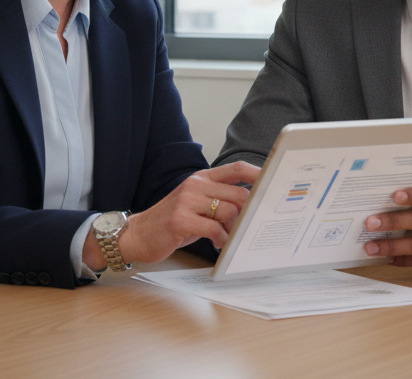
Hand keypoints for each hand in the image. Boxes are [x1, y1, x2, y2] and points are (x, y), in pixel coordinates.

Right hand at [83, 161, 259, 268]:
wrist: (138, 234)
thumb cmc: (172, 222)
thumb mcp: (195, 204)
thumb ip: (219, 200)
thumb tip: (251, 206)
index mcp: (201, 178)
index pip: (236, 168)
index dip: (258, 174)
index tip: (273, 183)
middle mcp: (194, 185)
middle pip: (238, 194)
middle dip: (248, 214)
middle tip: (248, 228)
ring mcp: (186, 201)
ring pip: (228, 212)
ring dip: (233, 230)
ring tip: (227, 239)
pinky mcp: (180, 219)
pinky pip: (214, 229)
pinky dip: (221, 239)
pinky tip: (217, 244)